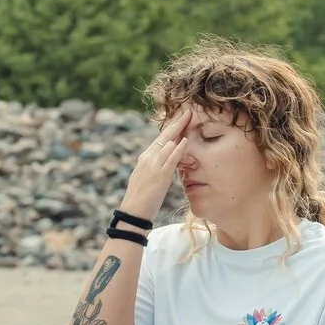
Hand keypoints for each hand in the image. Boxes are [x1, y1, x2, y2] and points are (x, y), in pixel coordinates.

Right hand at [119, 107, 191, 221]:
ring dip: (180, 132)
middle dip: (177, 123)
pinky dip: (178, 149)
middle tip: (189, 112)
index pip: (160, 138)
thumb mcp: (146, 177)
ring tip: (191, 121)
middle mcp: (148, 158)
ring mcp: (153, 165)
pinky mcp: (159, 175)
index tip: (181, 119)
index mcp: (145, 157)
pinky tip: (185, 141)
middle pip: (164, 136)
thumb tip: (166, 160)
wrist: (133, 212)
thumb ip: (155, 166)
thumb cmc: (141, 198)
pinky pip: (170, 159)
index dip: (172, 128)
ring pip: (167, 143)